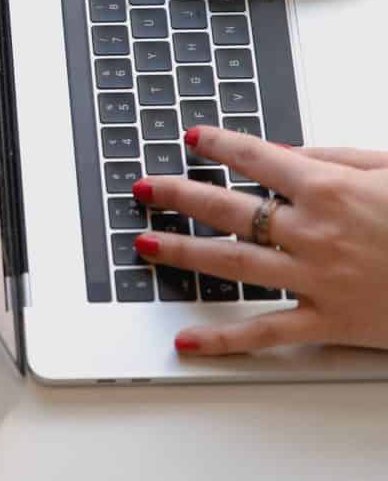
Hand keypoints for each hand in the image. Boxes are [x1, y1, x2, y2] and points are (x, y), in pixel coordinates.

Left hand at [131, 125, 387, 354]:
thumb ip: (337, 158)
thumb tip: (288, 151)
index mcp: (330, 188)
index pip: (258, 159)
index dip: (221, 146)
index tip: (192, 139)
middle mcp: (313, 232)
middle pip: (228, 210)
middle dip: (178, 195)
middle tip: (143, 189)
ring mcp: (316, 279)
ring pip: (231, 265)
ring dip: (181, 253)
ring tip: (143, 244)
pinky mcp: (329, 323)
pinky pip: (265, 332)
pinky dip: (222, 340)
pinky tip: (187, 341)